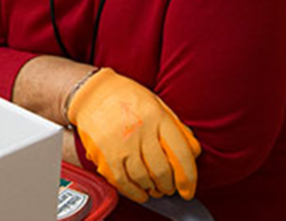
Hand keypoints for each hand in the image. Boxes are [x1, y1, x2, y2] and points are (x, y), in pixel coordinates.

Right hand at [67, 68, 200, 202]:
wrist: (91, 93)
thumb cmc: (127, 98)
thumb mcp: (157, 104)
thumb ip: (176, 127)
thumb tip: (194, 152)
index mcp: (156, 116)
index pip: (180, 153)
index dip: (188, 177)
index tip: (188, 189)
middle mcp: (139, 130)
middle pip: (162, 171)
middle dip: (169, 185)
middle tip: (170, 187)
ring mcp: (120, 144)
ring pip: (143, 179)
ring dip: (153, 189)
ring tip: (155, 188)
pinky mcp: (104, 154)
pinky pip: (123, 182)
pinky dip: (134, 192)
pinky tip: (140, 191)